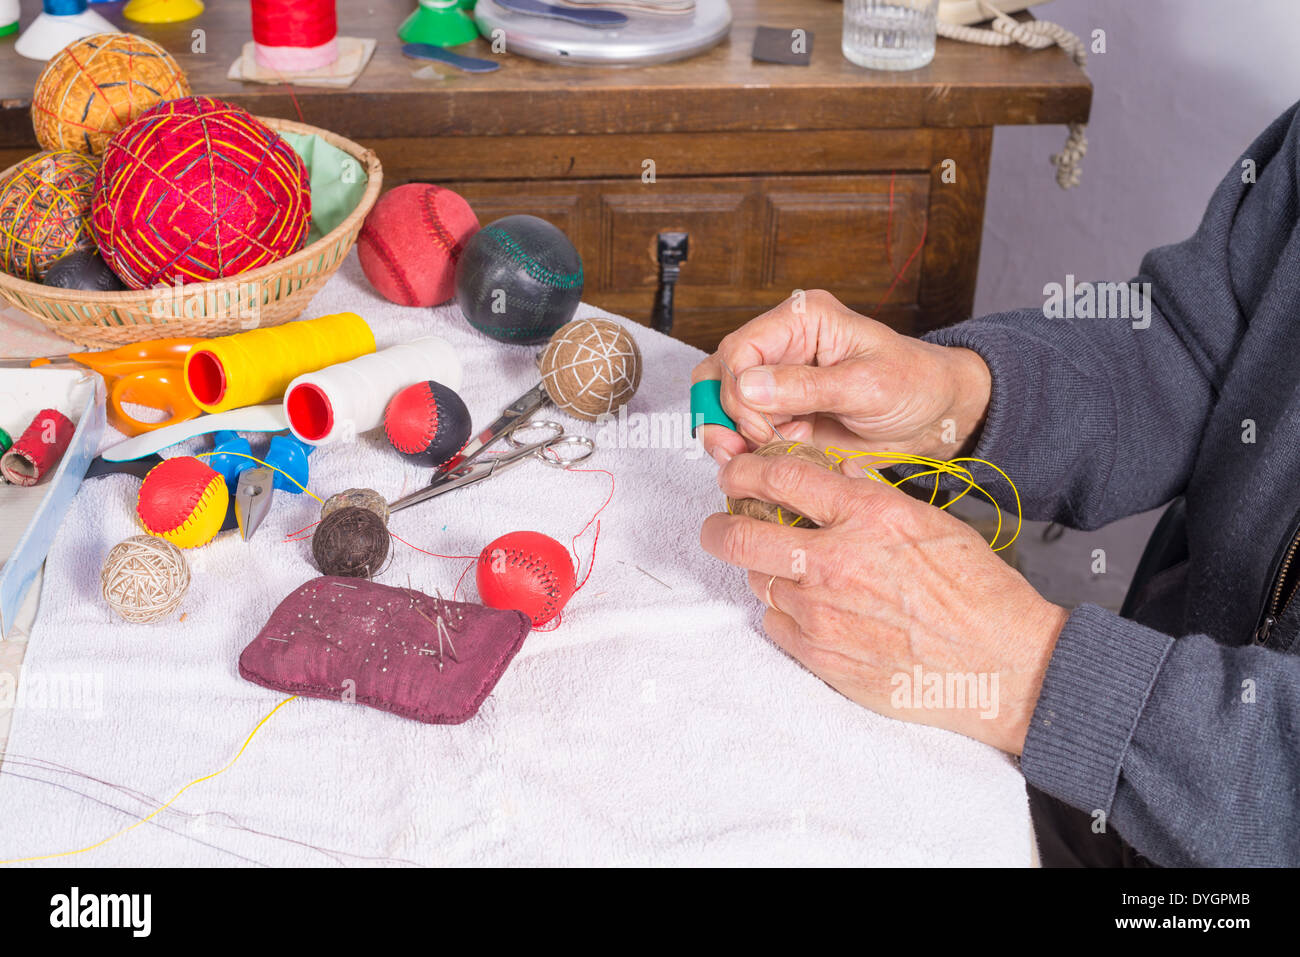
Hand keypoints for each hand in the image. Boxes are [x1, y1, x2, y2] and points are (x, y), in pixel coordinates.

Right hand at [691, 290, 990, 464]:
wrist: (935, 418)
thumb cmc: (914, 384)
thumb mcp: (867, 385)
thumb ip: (807, 387)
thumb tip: (748, 386)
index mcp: (802, 321)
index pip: (739, 348)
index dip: (738, 390)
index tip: (762, 425)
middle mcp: (782, 347)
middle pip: (719, 374)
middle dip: (724, 414)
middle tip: (747, 445)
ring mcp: (778, 383)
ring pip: (723, 405)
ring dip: (729, 435)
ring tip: (754, 455)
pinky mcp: (780, 415)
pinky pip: (742, 431)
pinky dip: (746, 449)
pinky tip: (768, 458)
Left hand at [699, 451, 1067, 753]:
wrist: (1001, 666)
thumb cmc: (977, 594)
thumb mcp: (930, 521)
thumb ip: (873, 496)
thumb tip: (835, 477)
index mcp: (867, 516)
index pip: (780, 477)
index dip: (744, 471)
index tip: (734, 475)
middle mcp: (836, 561)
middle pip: (740, 535)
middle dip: (718, 526)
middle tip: (719, 525)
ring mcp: (822, 613)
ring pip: (757, 581)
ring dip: (764, 572)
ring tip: (787, 571)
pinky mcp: (820, 656)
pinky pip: (775, 625)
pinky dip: (783, 613)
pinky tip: (810, 610)